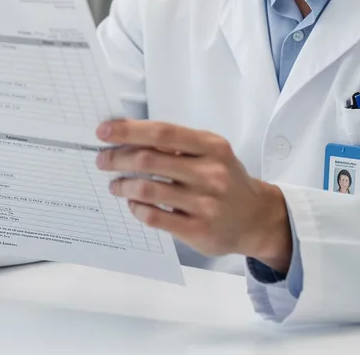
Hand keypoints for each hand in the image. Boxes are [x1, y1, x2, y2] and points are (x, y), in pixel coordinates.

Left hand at [96, 120, 292, 272]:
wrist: (256, 218)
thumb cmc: (226, 179)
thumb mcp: (211, 152)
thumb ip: (178, 144)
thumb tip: (129, 136)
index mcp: (212, 146)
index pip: (162, 132)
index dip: (129, 130)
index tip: (104, 132)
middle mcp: (210, 173)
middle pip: (149, 159)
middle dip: (117, 158)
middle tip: (102, 160)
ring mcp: (205, 203)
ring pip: (147, 189)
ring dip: (123, 184)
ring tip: (115, 184)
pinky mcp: (198, 230)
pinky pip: (155, 217)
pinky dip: (137, 208)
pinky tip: (133, 203)